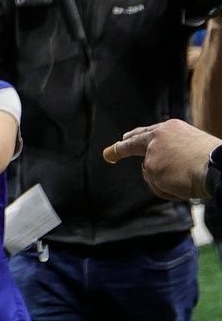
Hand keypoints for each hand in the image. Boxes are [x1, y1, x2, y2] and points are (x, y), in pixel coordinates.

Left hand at [103, 119, 219, 200]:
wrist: (217, 167)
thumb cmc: (213, 159)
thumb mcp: (194, 147)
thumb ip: (176, 150)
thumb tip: (166, 164)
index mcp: (171, 128)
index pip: (149, 132)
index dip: (136, 137)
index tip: (125, 138)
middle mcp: (157, 137)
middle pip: (133, 143)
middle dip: (119, 150)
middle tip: (109, 155)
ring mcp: (151, 152)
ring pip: (151, 174)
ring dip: (166, 183)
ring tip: (187, 181)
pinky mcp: (149, 168)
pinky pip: (158, 187)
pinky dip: (170, 191)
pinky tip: (184, 187)